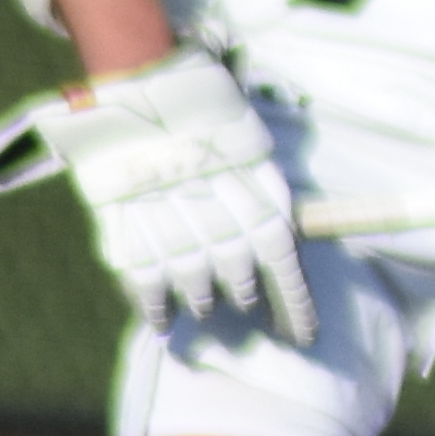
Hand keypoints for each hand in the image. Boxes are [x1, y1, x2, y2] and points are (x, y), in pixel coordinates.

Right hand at [42, 50, 313, 344]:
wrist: (144, 99)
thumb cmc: (209, 123)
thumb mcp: (257, 159)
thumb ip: (269, 205)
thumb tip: (283, 247)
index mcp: (261, 209)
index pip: (285, 272)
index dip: (295, 308)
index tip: (303, 336)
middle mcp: (221, 230)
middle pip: (240, 282)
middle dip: (244, 297)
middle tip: (244, 303)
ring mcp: (174, 238)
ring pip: (197, 288)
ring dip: (205, 302)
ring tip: (207, 306)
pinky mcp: (131, 239)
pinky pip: (146, 289)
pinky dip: (156, 310)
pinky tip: (164, 322)